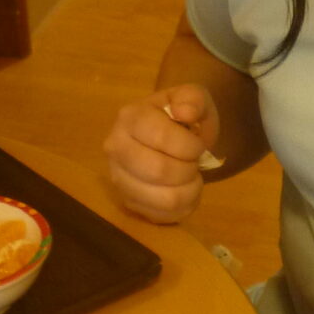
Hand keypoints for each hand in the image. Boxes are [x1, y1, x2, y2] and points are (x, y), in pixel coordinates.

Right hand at [103, 84, 222, 222]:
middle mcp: (116, 148)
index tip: (197, 145)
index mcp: (130, 117)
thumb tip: (184, 113)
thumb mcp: (194, 98)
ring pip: (165, 198)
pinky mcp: (129, 203)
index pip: (161, 137)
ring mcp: (119, 178)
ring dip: (190, 189)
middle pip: (159, 171)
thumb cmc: (182, 118)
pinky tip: (184, 190)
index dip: (190, 145)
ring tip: (190, 176)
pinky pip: (164, 216)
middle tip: (193, 161)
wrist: (173, 138)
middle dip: (189, 168)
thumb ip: (193, 99)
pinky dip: (184, 206)